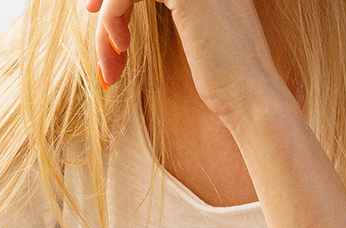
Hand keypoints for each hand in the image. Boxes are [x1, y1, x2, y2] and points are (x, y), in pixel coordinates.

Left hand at [85, 0, 292, 121]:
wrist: (252, 99)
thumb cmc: (226, 81)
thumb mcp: (196, 38)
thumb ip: (178, 13)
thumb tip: (128, 14)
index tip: (99, 16)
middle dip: (107, 2)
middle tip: (93, 28)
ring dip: (108, 23)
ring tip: (110, 63)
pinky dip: (112, 20)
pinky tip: (120, 50)